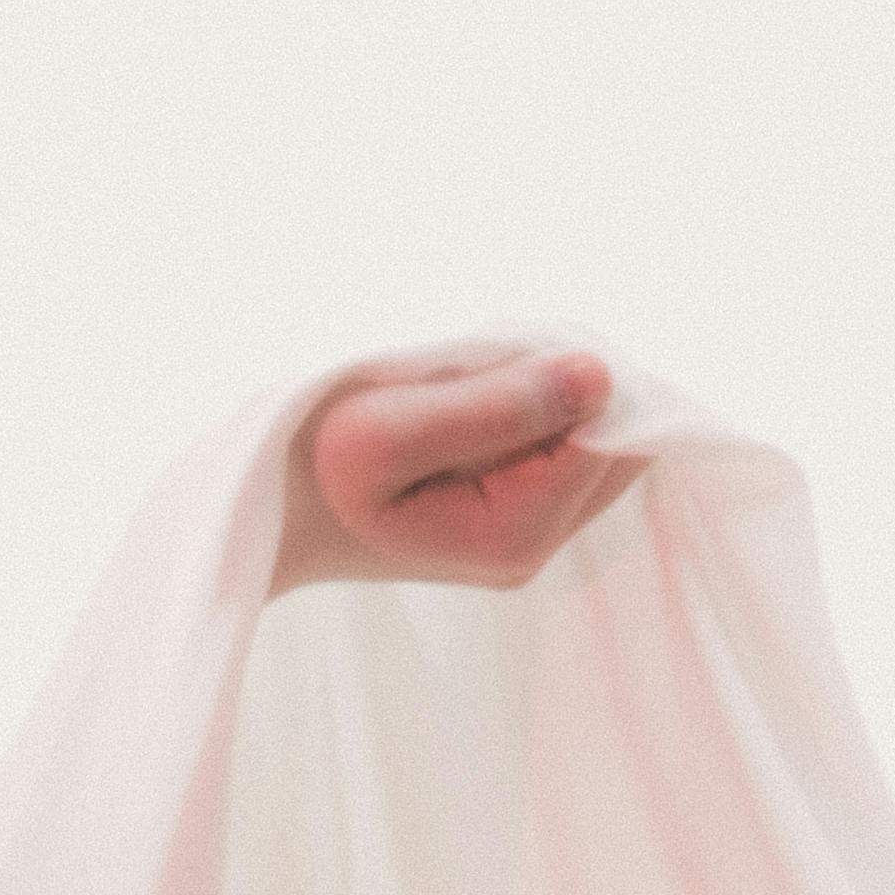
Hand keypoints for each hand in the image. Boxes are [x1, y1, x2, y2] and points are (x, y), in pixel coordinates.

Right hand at [270, 340, 642, 597]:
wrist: (276, 504)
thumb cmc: (315, 464)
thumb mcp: (387, 429)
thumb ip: (497, 405)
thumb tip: (600, 376)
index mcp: (513, 533)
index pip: (607, 440)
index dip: (583, 376)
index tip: (513, 348)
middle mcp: (536, 546)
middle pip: (618, 448)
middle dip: (580, 388)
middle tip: (495, 359)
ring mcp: (531, 533)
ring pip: (600, 446)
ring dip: (563, 396)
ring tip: (481, 379)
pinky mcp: (521, 511)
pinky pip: (570, 447)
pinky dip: (546, 407)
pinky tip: (487, 395)